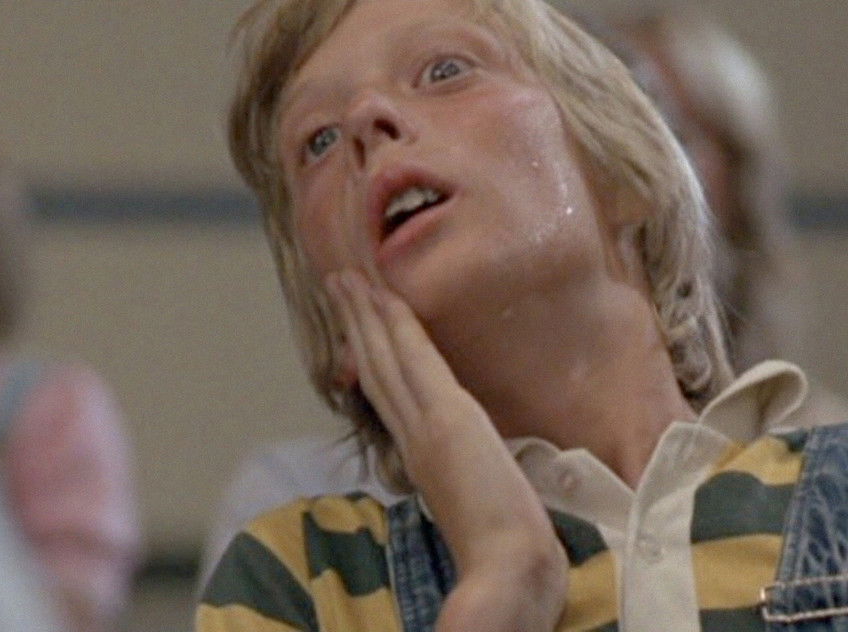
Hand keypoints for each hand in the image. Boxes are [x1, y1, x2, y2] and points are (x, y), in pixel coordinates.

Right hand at [327, 270, 566, 630]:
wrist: (508, 569)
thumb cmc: (503, 549)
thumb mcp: (476, 503)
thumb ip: (462, 474)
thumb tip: (465, 462)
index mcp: (420, 456)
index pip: (387, 394)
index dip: (368, 355)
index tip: (358, 322)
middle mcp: (413, 437)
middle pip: (376, 368)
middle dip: (357, 323)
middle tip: (339, 282)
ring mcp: (426, 426)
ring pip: (386, 358)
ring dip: (366, 314)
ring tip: (347, 277)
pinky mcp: (446, 420)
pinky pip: (414, 361)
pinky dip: (394, 326)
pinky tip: (382, 297)